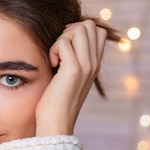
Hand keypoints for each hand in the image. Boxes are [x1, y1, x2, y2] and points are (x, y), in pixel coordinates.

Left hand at [35, 19, 107, 135]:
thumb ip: (71, 59)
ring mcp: (87, 66)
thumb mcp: (67, 76)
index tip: (65, 48)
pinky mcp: (74, 70)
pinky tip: (52, 65)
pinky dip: (54, 49)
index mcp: (95, 64)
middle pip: (89, 25)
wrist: (56, 124)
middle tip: (59, 51)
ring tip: (56, 58)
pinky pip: (64, 42)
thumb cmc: (55, 101)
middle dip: (69, 31)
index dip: (78, 31)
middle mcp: (94, 63)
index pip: (97, 31)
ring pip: (79, 29)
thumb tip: (63, 38)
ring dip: (62, 38)